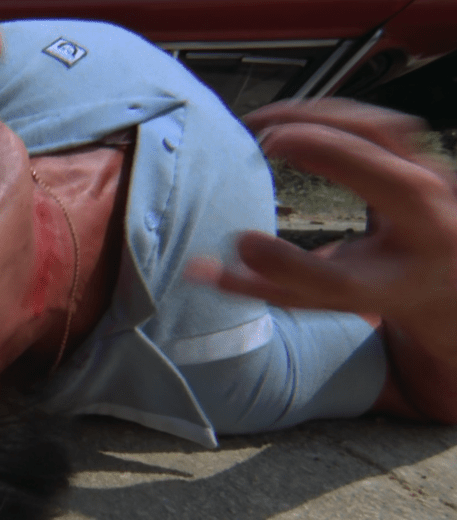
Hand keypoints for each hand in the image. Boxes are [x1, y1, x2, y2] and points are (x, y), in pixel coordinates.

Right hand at [186, 99, 456, 362]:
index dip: (287, 267)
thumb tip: (197, 269)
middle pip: (393, 186)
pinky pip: (381, 120)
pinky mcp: (423, 154)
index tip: (243, 244)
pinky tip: (292, 117)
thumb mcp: (324, 298)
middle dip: (323, 151)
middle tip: (262, 141)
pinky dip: (332, 111)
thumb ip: (262, 285)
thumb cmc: (381, 284)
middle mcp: (426, 232)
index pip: (341, 281)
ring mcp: (433, 183)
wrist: (444, 273)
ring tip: (266, 123)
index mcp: (396, 283)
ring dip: (322, 118)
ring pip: (387, 134)